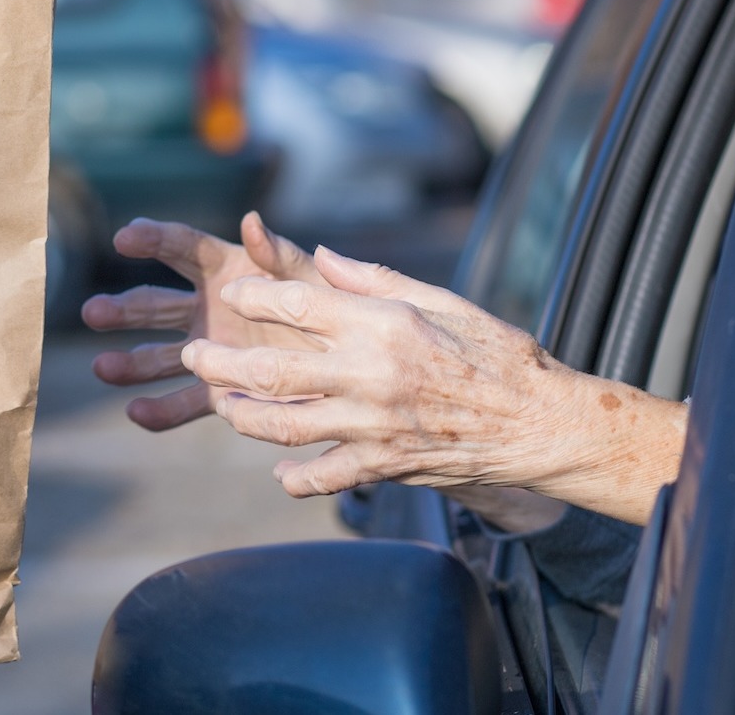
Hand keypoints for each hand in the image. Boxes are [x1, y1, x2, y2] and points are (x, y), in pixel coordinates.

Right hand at [80, 212, 322, 429]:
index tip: (124, 237)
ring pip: (158, 356)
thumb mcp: (316, 285)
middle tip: (94, 313)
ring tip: (102, 368)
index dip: (153, 239)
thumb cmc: (341, 315)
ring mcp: (210, 352)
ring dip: (129, 362)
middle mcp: (211, 308)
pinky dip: (160, 410)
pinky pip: (182, 402)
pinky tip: (136, 412)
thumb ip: (282, 257)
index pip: (184, 249)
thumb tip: (251, 220)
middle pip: (157, 303)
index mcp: (231, 270)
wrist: (358, 371)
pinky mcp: (219, 392)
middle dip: (124, 309)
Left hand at [187, 247, 684, 526]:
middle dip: (220, 363)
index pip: (297, 305)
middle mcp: (370, 375)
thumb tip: (320, 255)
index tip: (230, 292)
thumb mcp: (442, 299)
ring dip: (242, 417)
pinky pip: (326, 476)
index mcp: (382, 324)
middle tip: (192, 356)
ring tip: (221, 406)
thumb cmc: (498, 353)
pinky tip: (280, 473)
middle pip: (272, 370)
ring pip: (284, 426)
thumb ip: (375, 279)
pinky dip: (297, 478)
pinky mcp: (385, 465)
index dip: (254, 297)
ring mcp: (374, 425)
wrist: (542, 423)